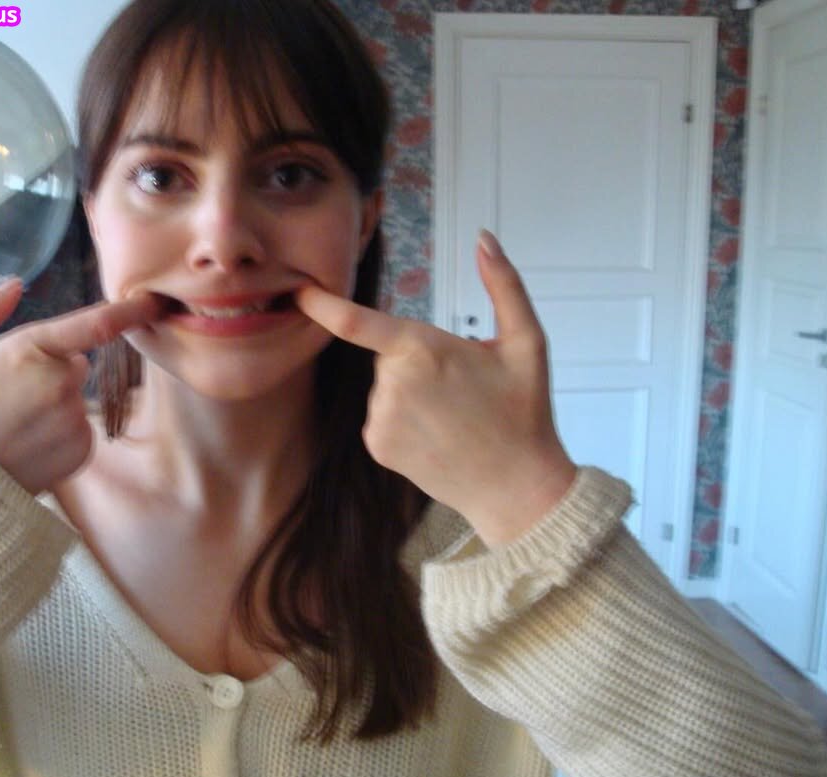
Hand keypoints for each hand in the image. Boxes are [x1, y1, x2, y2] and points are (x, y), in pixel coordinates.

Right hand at [0, 278, 159, 494]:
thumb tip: (15, 284)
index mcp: (31, 350)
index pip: (95, 324)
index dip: (128, 311)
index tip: (152, 301)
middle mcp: (61, 384)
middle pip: (74, 366)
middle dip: (51, 372)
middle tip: (9, 393)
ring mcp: (73, 419)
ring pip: (74, 399)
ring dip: (53, 405)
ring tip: (11, 423)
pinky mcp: (80, 450)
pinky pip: (77, 430)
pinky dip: (58, 434)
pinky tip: (25, 443)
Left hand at [296, 229, 575, 546]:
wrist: (516, 487)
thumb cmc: (523, 413)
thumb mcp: (527, 343)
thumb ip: (504, 284)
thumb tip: (484, 239)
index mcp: (422, 349)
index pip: (356, 322)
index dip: (322, 304)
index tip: (299, 290)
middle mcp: (392, 384)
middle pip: (390, 356)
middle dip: (418, 362)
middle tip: (461, 389)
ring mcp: (380, 418)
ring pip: (385, 388)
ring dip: (410, 394)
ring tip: (452, 417)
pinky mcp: (376, 446)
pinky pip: (381, 417)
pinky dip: (403, 421)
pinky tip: (435, 435)